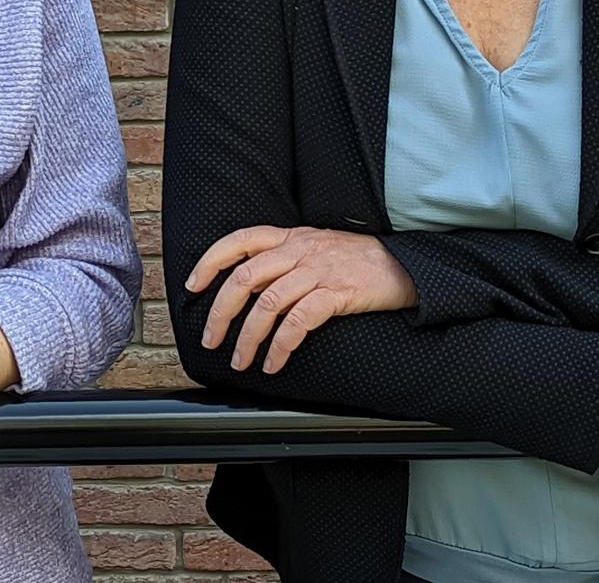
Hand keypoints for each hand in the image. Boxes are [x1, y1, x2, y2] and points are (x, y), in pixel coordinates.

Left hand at [184, 225, 416, 373]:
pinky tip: (274, 362)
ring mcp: (317, 272)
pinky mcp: (336, 295)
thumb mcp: (316, 247)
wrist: (404, 266)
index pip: (239, 240)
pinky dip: (280, 346)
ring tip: (241, 361)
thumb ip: (285, 258)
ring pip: (267, 304)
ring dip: (248, 338)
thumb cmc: (357, 260)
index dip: (211, 261)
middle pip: (244, 278)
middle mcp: (299, 251)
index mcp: (290, 237)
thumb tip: (249, 285)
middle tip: (211, 339)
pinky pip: (298, 323)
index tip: (194, 286)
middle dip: (220, 312)